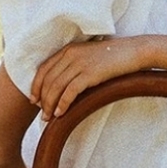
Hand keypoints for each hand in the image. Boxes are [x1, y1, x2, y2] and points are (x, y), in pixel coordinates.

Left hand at [30, 36, 149, 120]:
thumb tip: (62, 86)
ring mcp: (80, 63)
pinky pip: (70, 91)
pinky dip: (62, 104)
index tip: (34, 100)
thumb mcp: (88, 57)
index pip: (44, 68)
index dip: (36, 85)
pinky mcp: (90, 73)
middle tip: (42, 114)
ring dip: (50, 104)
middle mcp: (70, 54)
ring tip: (48, 118)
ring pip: (56, 86)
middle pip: (48, 79)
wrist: (132, 52)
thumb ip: (74, 66)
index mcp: (68, 49)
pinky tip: (60, 114)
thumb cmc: (112, 57)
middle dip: (42, 99)